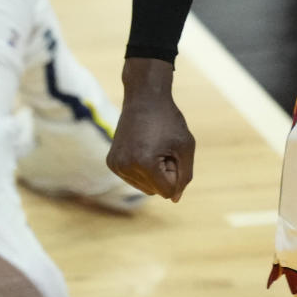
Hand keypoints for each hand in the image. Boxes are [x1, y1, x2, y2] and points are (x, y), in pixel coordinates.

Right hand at [107, 59, 194, 201]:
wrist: (144, 98)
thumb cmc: (168, 120)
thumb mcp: (186, 146)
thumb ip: (185, 175)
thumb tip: (174, 199)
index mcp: (144, 163)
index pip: (167, 191)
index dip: (176, 173)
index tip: (172, 151)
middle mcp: (125, 167)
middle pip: (155, 190)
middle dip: (165, 173)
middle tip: (162, 146)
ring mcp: (116, 165)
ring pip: (144, 187)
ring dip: (154, 172)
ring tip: (153, 146)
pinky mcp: (111, 162)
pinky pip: (133, 179)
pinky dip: (142, 169)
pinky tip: (143, 148)